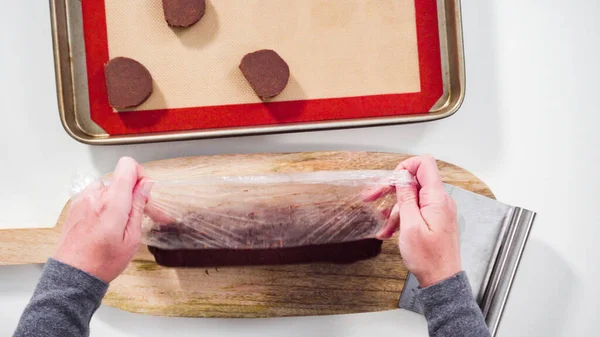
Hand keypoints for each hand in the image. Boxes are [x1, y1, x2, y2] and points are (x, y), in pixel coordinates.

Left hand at [53, 157, 151, 282]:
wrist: (74, 274)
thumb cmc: (103, 261)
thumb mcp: (132, 237)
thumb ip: (138, 206)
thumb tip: (146, 184)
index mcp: (112, 202)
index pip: (127, 165)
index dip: (140, 174)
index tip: (143, 191)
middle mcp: (95, 195)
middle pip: (119, 177)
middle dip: (130, 192)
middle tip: (135, 214)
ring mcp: (82, 199)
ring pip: (107, 186)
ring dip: (116, 198)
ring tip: (118, 222)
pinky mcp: (75, 205)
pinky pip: (95, 195)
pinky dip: (103, 203)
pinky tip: (105, 224)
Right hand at [365, 155, 460, 287]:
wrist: (441, 279)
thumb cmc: (428, 258)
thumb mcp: (410, 225)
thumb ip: (406, 197)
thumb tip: (403, 177)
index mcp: (436, 197)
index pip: (424, 163)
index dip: (405, 166)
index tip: (391, 180)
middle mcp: (440, 200)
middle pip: (414, 180)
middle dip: (392, 189)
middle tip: (372, 197)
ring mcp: (438, 209)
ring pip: (412, 197)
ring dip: (395, 208)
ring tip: (383, 225)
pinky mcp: (435, 218)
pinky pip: (416, 210)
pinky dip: (402, 217)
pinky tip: (390, 231)